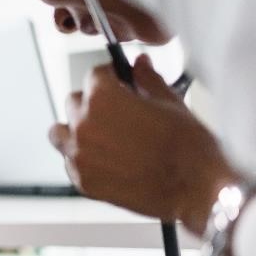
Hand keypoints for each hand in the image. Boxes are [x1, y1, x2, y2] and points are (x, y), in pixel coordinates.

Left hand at [49, 54, 235, 233]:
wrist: (195, 189)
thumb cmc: (188, 148)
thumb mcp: (170, 103)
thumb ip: (147, 80)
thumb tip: (139, 65)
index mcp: (102, 97)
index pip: (94, 75)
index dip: (110, 78)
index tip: (119, 83)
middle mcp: (83, 124)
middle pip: (74, 102)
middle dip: (92, 103)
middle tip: (115, 113)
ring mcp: (78, 154)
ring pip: (60, 133)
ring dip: (75, 130)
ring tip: (102, 136)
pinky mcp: (82, 180)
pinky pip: (70, 162)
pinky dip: (82, 158)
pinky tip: (106, 161)